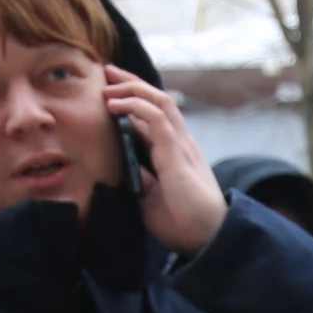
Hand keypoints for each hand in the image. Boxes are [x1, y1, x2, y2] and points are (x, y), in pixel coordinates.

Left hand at [104, 67, 229, 258]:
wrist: (206, 239)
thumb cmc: (182, 222)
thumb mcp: (151, 197)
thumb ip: (139, 177)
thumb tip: (119, 164)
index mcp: (175, 152)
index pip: (154, 116)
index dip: (133, 101)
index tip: (109, 94)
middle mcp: (181, 142)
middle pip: (157, 99)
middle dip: (131, 82)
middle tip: (106, 73)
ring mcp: (181, 144)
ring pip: (158, 100)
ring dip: (131, 88)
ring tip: (107, 85)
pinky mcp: (177, 151)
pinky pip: (155, 117)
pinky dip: (134, 105)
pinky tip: (114, 105)